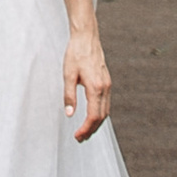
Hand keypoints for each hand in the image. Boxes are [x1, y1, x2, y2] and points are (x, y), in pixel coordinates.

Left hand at [61, 30, 111, 144]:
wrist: (86, 37)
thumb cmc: (76, 53)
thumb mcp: (68, 74)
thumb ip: (69, 95)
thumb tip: (70, 114)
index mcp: (96, 87)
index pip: (93, 116)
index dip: (86, 129)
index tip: (77, 136)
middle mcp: (105, 87)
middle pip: (101, 116)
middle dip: (91, 130)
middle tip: (80, 138)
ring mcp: (108, 84)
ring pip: (106, 111)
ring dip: (96, 123)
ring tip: (85, 131)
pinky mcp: (107, 81)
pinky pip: (106, 103)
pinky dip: (100, 113)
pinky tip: (92, 116)